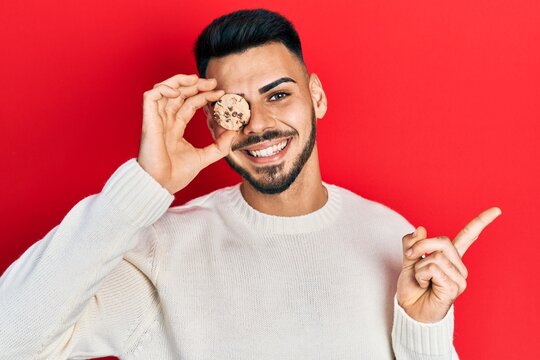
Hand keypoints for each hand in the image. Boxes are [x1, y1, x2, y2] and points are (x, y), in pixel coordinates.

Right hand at [137, 74, 236, 193]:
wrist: (160, 185)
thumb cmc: (176, 175)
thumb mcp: (204, 157)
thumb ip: (219, 146)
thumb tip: (234, 133)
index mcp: (175, 128)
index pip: (189, 104)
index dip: (204, 96)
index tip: (220, 93)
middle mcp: (165, 121)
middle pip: (179, 94)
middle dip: (196, 85)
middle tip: (214, 83)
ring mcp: (156, 120)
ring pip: (164, 90)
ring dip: (180, 81)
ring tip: (197, 80)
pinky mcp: (149, 121)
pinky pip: (151, 97)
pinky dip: (163, 89)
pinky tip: (178, 91)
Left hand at [396, 207, 501, 322]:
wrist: (410, 310)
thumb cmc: (412, 287)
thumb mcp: (408, 260)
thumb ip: (412, 244)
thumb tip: (421, 229)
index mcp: (450, 257)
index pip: (469, 237)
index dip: (481, 222)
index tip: (497, 210)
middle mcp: (458, 266)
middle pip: (443, 241)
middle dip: (421, 246)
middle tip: (410, 257)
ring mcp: (459, 278)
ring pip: (435, 256)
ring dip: (418, 266)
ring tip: (421, 279)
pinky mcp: (454, 288)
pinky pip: (433, 269)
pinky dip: (421, 274)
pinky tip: (425, 285)